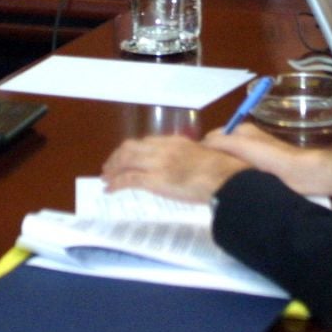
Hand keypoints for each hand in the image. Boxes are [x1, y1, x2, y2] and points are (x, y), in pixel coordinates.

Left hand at [101, 134, 248, 202]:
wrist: (225, 180)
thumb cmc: (222, 171)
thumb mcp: (204, 156)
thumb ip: (190, 156)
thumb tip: (187, 164)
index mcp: (175, 141)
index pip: (146, 142)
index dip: (132, 150)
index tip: (126, 157)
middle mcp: (163, 149)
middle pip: (130, 148)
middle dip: (116, 157)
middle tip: (109, 167)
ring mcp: (158, 164)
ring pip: (125, 161)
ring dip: (112, 169)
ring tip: (106, 178)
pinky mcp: (155, 181)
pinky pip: (128, 180)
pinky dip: (115, 184)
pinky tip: (109, 190)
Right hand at [204, 124, 331, 196]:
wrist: (299, 173)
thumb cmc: (268, 156)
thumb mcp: (239, 144)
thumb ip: (218, 142)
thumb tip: (198, 147)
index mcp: (241, 130)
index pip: (214, 136)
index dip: (203, 147)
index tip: (193, 163)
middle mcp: (246, 141)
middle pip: (221, 150)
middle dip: (211, 160)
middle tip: (199, 176)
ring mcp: (253, 157)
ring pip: (229, 163)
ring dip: (222, 171)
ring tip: (210, 184)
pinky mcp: (259, 172)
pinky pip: (239, 174)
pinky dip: (232, 179)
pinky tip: (226, 189)